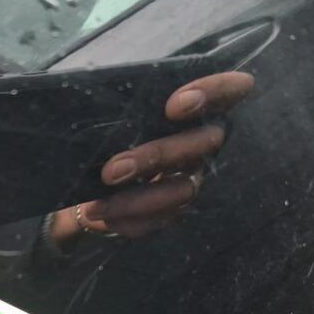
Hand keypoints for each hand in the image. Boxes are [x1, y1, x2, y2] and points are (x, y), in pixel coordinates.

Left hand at [51, 72, 254, 243]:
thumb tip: (90, 101)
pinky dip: (127, 221)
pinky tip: (97, 217)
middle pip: (200, 145)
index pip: (223, 92)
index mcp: (196, 109)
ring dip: (136, 200)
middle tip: (111, 171)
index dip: (212, 94)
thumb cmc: (111, 132)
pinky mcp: (174, 210)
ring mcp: (192, 178)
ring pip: (181, 190)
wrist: (90, 176)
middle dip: (155, 156)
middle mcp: (203, 144)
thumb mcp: (113, 114)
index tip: (173, 106)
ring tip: (96, 205)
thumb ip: (118, 106)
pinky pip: (159, 220)